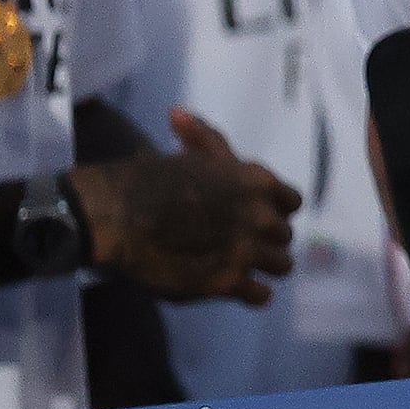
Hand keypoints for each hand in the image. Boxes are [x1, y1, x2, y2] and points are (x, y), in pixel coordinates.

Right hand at [72, 108, 299, 306]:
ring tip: (245, 268)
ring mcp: (245, 251)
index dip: (275, 210)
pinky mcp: (226, 282)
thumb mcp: (190, 153)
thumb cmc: (150, 179)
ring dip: (265, 266)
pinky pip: (260, 295)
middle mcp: (260, 217)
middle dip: (267, 239)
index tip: (259, 216)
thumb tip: (179, 113)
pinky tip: (239, 289)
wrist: (119, 216)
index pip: (291, 202)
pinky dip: (253, 294)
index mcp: (258, 184)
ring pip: (281, 265)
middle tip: (245, 244)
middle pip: (284, 235)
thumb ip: (204, 141)